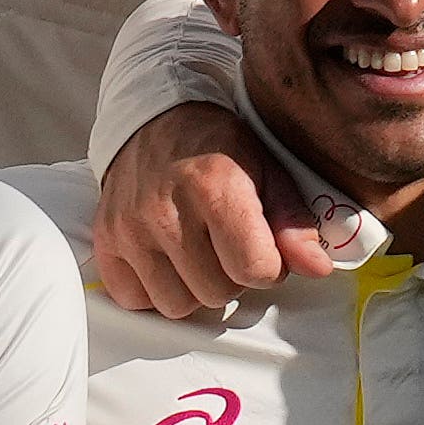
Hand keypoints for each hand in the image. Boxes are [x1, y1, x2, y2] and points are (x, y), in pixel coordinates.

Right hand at [91, 101, 340, 320]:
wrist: (154, 120)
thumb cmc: (217, 146)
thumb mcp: (268, 171)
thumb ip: (294, 223)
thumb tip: (317, 268)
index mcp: (215, 188)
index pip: (255, 270)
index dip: (270, 268)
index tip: (264, 249)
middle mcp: (167, 210)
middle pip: (217, 292)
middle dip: (233, 277)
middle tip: (227, 246)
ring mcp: (130, 228)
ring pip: (177, 304)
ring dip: (195, 288)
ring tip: (198, 253)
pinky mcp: (106, 240)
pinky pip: (136, 299)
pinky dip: (154, 289)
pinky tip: (167, 260)